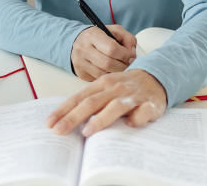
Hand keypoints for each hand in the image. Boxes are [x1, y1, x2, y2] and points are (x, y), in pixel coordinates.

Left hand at [46, 69, 166, 136]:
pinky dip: (137, 119)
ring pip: (115, 107)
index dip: (64, 111)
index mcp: (102, 84)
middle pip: (92, 102)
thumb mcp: (106, 88)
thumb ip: (91, 101)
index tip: (50, 123)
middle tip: (59, 130)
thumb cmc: (126, 87)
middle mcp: (115, 88)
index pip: (79, 97)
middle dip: (73, 117)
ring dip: (100, 119)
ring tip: (87, 131)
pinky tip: (130, 125)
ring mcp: (133, 96)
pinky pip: (143, 112)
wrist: (156, 77)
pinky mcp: (150, 104)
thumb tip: (68, 120)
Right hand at [71, 25, 136, 80]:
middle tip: (128, 64)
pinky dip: (108, 77)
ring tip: (121, 68)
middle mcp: (83, 49)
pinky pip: (98, 79)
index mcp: (92, 35)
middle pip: (108, 63)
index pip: (112, 48)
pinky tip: (111, 71)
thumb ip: (127, 38)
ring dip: (116, 73)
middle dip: (122, 66)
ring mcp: (80, 62)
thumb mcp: (114, 31)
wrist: (77, 41)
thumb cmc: (99, 37)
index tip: (130, 56)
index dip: (125, 54)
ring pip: (103, 74)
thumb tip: (132, 53)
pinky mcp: (81, 73)